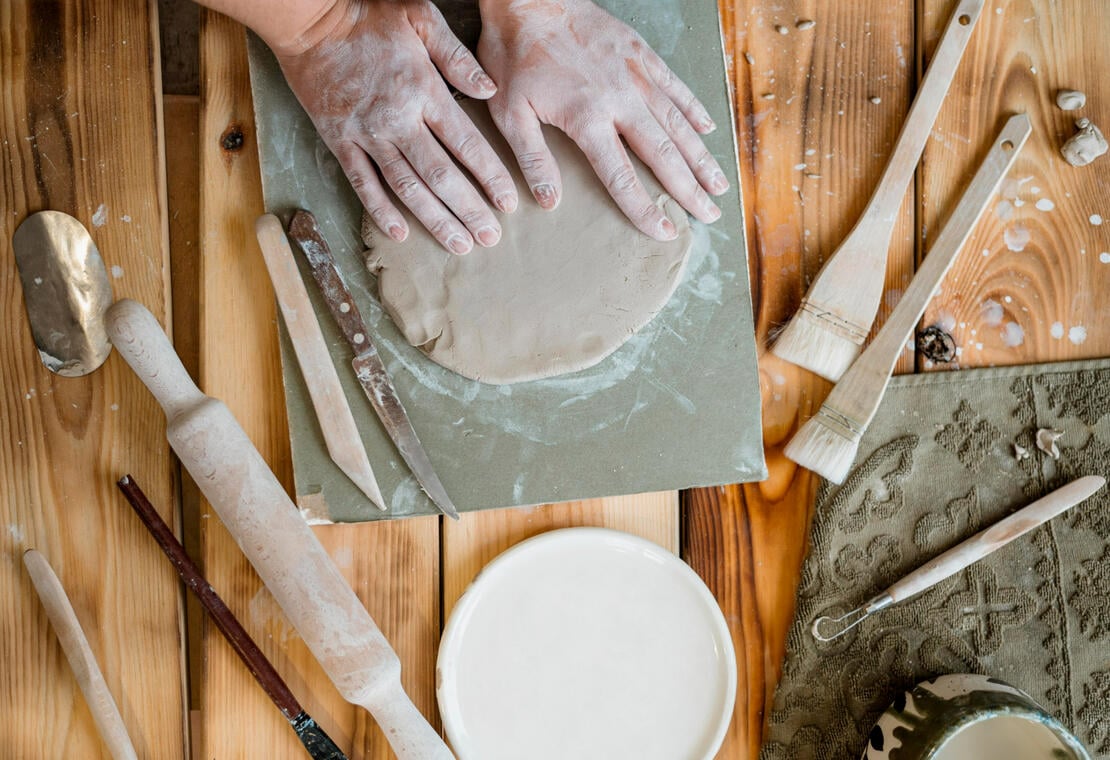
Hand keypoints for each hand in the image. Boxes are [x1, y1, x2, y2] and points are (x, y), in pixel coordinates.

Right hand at [268, 0, 518, 252]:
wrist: (311, 22)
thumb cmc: (370, 17)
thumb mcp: (421, 18)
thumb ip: (458, 56)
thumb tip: (491, 89)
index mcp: (424, 92)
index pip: (466, 144)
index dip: (490, 177)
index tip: (508, 203)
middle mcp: (398, 120)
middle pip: (441, 175)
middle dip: (469, 210)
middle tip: (491, 237)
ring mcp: (367, 135)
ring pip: (407, 188)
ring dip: (435, 219)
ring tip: (459, 244)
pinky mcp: (340, 142)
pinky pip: (363, 184)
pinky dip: (381, 211)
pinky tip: (400, 233)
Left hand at [477, 0, 729, 240]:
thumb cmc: (514, 54)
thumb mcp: (507, 111)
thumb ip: (531, 157)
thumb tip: (549, 202)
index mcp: (587, 118)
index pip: (622, 177)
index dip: (645, 209)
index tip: (664, 232)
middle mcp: (621, 100)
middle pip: (664, 155)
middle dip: (689, 189)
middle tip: (710, 216)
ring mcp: (636, 75)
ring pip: (678, 124)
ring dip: (701, 157)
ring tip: (718, 185)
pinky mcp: (641, 53)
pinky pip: (675, 87)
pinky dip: (693, 110)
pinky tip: (707, 131)